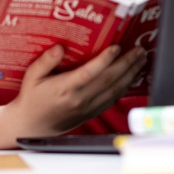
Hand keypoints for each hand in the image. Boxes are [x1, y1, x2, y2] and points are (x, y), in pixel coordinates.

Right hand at [6, 43, 147, 137]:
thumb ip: (45, 61)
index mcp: (65, 88)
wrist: (33, 126)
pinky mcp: (93, 112)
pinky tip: (133, 75)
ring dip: (131, 73)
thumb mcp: (32, 77)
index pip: (89, 73)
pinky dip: (126, 86)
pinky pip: (113, 98)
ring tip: (141, 59)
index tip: (117, 47)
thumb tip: (60, 47)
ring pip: (115, 89)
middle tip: (139, 49)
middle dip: (127, 63)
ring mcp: (88, 107)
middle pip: (109, 80)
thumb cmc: (32, 99)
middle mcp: (80, 98)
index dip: (105, 60)